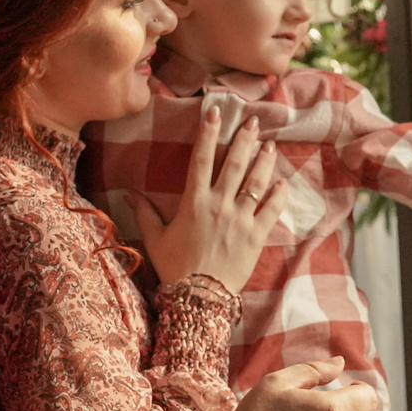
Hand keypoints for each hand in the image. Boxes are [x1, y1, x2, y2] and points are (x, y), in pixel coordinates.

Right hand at [132, 102, 285, 292]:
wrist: (199, 297)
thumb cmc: (175, 267)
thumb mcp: (155, 239)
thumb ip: (145, 213)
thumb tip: (129, 193)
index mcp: (194, 202)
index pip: (201, 159)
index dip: (208, 133)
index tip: (214, 113)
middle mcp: (219, 205)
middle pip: (234, 164)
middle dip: (244, 140)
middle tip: (252, 121)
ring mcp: (240, 220)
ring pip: (256, 182)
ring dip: (264, 161)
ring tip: (270, 144)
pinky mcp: (256, 236)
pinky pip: (271, 210)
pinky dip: (278, 194)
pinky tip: (282, 181)